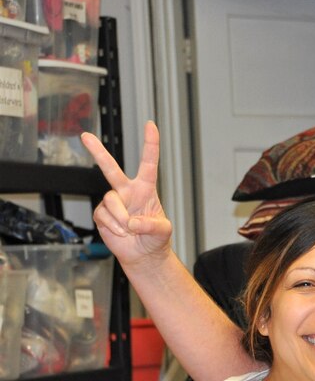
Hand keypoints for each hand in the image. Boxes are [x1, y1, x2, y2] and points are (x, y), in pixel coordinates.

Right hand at [84, 121, 173, 268]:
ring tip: (129, 230)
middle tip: (85, 135)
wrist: (142, 255)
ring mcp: (113, 202)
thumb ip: (151, 225)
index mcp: (146, 189)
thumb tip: (132, 222)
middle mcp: (127, 191)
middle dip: (98, 152)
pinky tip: (121, 234)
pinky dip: (113, 227)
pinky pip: (103, 216)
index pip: (148, 163)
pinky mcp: (102, 214)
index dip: (150, 144)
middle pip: (111, 169)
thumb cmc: (156, 239)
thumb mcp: (163, 231)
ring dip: (120, 218)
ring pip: (110, 201)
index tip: (150, 125)